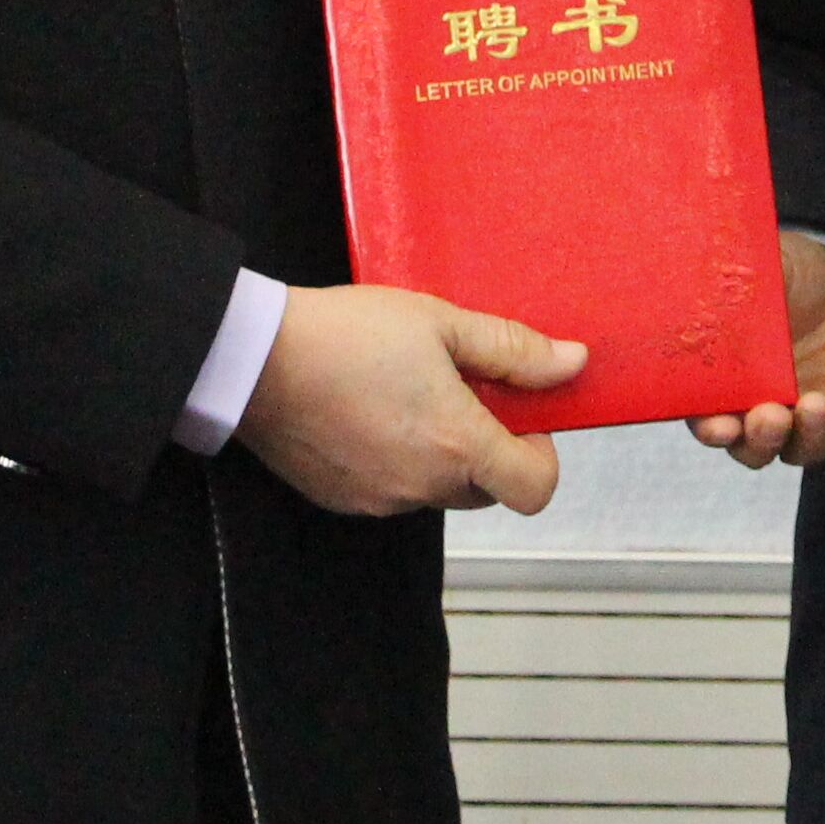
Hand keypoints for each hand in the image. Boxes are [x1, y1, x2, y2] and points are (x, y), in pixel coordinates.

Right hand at [235, 283, 586, 515]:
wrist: (253, 358)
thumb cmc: (343, 335)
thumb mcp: (441, 323)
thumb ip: (513, 349)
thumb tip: (571, 363)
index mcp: (457, 445)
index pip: (536, 488)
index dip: (540, 453)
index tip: (520, 414)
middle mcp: (422, 486)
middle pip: (488, 490)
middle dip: (489, 448)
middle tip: (462, 392)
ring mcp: (380, 499)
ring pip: (438, 489)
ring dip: (440, 455)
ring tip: (408, 395)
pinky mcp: (343, 500)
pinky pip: (392, 489)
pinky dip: (396, 461)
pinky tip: (371, 412)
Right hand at [693, 233, 824, 471]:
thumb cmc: (793, 276)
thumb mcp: (762, 273)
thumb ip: (734, 287)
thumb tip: (707, 289)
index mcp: (731, 383)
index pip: (710, 420)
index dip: (712, 430)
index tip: (719, 426)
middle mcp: (765, 409)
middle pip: (753, 450)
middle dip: (759, 441)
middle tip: (769, 417)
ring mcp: (808, 417)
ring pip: (801, 451)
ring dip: (805, 435)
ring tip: (815, 403)